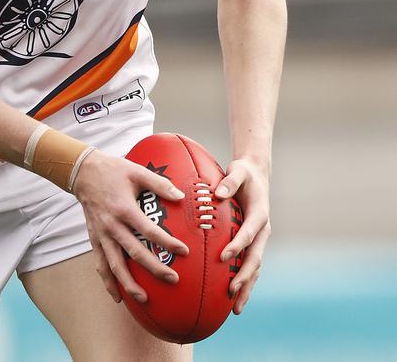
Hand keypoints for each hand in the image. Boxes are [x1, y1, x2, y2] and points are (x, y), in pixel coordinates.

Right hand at [71, 149, 189, 303]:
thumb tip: (181, 196)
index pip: (149, 230)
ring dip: (129, 283)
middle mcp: (112, 225)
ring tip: (145, 299)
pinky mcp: (94, 238)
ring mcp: (101, 234)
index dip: (167, 242)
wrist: (83, 172)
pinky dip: (108, 281)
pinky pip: (100, 263)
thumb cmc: (113, 170)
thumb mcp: (137, 172)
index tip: (183, 251)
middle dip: (155, 268)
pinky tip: (117, 297)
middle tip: (173, 279)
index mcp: (124, 208)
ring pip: (115, 264)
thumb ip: (159, 184)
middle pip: (135, 252)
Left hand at [215, 157, 270, 313]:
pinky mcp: (253, 243)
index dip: (237, 246)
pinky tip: (233, 299)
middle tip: (230, 291)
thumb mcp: (238, 171)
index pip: (248, 234)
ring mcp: (259, 240)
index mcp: (259, 214)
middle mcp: (262, 231)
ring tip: (235, 308)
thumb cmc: (243, 173)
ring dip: (247, 287)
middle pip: (255, 258)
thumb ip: (229, 182)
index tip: (223, 257)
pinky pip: (249, 266)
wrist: (255, 176)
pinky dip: (244, 282)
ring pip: (255, 268)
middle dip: (244, 276)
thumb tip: (217, 194)